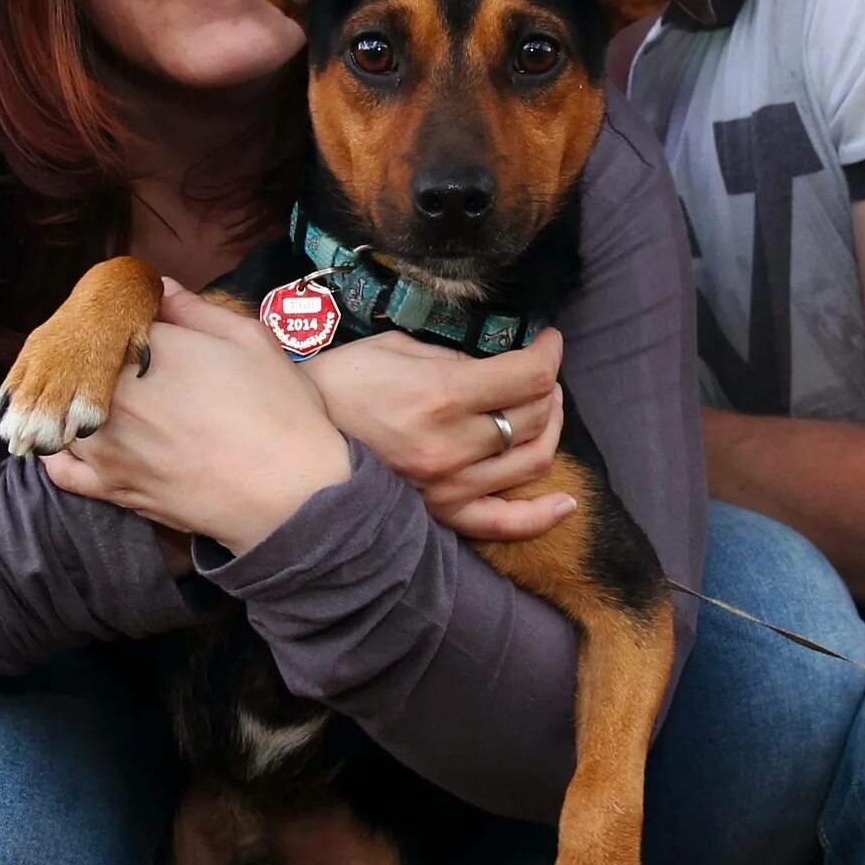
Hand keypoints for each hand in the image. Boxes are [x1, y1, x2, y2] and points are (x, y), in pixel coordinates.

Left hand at [42, 283, 352, 552]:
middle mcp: (113, 393)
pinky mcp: (111, 489)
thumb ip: (194, 309)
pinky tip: (73, 444)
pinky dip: (59, 455)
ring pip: (63, 415)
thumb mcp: (249, 339)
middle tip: (123, 363)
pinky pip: (62, 470)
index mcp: (147, 347)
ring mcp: (106, 444)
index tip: (137, 324)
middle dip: (95, 358)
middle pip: (78, 363)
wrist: (293, 493)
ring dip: (72, 405)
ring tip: (92, 402)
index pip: (114, 318)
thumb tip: (158, 286)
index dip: (124, 318)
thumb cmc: (280, 410)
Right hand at [301, 323, 575, 540]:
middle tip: (538, 373)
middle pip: (534, 413)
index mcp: (441, 395)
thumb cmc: (344, 383)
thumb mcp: (397, 348)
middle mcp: (452, 445)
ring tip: (543, 410)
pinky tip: (567, 501)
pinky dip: (543, 515)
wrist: (298, 440)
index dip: (549, 353)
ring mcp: (450, 486)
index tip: (549, 342)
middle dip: (547, 386)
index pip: (528, 375)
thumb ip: (456, 358)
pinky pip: (507, 522)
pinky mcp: (443, 514)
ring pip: (532, 459)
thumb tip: (501, 364)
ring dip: (550, 429)